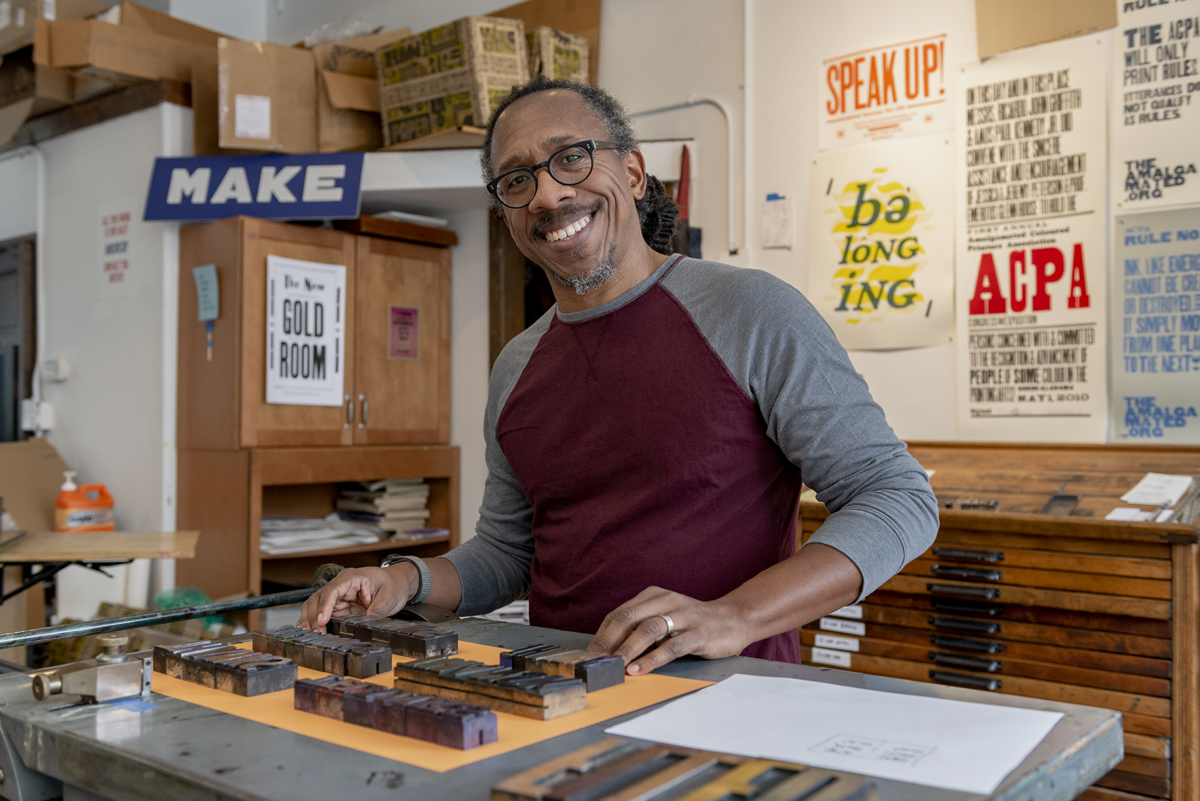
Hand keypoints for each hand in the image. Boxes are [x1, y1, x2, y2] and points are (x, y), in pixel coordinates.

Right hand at [299, 565, 417, 631]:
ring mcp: (338, 597)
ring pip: (315, 606)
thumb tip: (365, 626)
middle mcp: (341, 586)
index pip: (332, 590)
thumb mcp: (388, 598)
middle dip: (313, 616)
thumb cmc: (393, 585)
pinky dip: (315, 623)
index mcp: (352, 577)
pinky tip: (312, 632)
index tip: (322, 621)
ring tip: (311, 635)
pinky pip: (322, 614)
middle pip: (318, 598)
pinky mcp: (340, 608)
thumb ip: (376, 611)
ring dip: (310, 620)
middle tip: (316, 634)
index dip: (324, 606)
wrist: (398, 583)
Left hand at [587, 587, 750, 675]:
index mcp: (653, 595)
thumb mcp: (664, 619)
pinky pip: (671, 646)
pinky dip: (652, 659)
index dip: (602, 635)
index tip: (588, 655)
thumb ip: (641, 629)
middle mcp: (666, 601)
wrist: (734, 620)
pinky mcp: (699, 632)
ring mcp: (684, 616)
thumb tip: (609, 652)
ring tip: (614, 666)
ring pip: (648, 630)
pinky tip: (639, 669)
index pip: (619, 614)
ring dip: (628, 649)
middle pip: (628, 618)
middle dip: (608, 642)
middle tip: (594, 662)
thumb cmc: (692, 624)